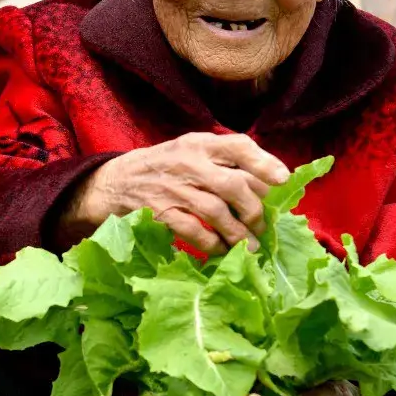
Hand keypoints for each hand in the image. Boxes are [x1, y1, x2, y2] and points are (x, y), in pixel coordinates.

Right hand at [59, 132, 289, 253]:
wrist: (113, 183)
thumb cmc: (162, 168)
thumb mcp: (189, 152)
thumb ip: (222, 161)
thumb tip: (268, 185)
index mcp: (198, 143)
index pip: (237, 145)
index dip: (263, 162)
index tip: (282, 180)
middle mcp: (187, 162)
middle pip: (232, 185)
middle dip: (253, 210)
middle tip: (261, 227)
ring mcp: (172, 188)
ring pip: (216, 211)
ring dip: (238, 233)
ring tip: (249, 247)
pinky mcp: (159, 213)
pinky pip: (193, 231)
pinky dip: (212, 244)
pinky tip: (221, 251)